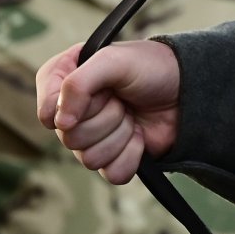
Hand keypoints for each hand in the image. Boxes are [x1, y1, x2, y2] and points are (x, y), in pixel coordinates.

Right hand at [36, 40, 181, 183]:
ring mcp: (93, 136)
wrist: (187, 89)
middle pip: (69, 138)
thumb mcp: (114, 59)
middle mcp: (74, 111)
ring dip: (119, 135)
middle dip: (105, 118)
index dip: (70, 107)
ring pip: (89, 159)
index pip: (46, 109)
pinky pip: (111, 173)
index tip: (98, 94)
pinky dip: (131, 155)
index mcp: (65, 80)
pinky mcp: (113, 157)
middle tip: (122, 99)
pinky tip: (139, 135)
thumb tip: (60, 123)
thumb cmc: (151, 66)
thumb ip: (79, 83)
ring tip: (132, 114)